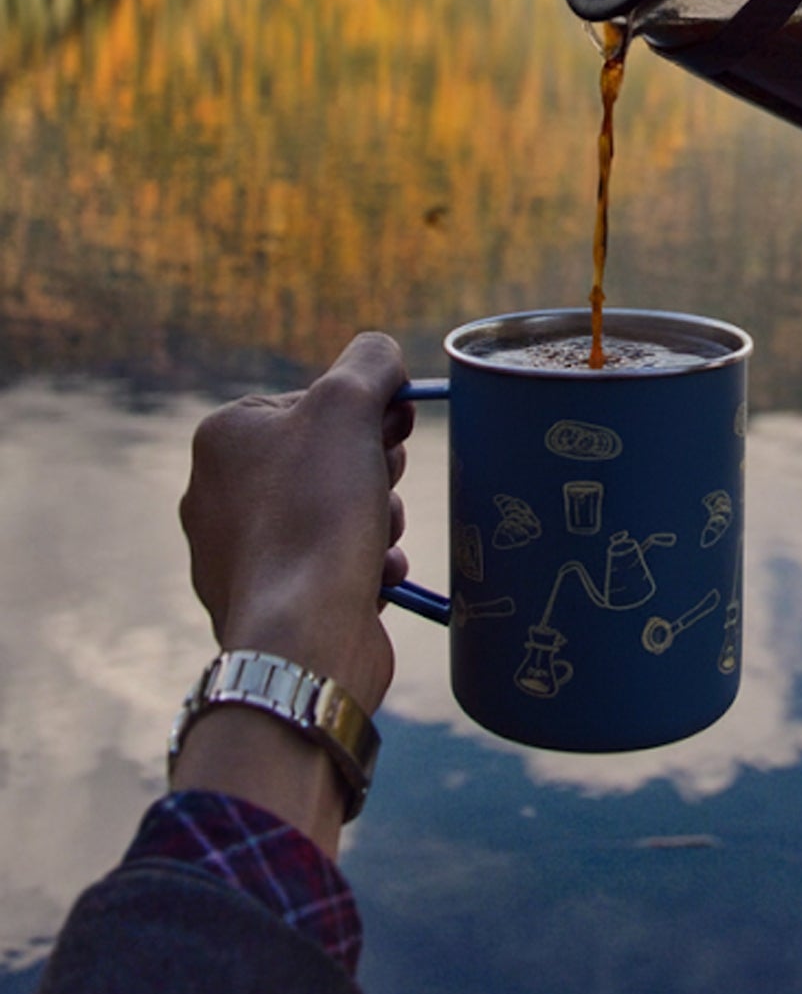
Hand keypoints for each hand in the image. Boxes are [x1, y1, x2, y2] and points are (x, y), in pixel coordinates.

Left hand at [179, 331, 412, 715]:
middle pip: (326, 457)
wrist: (302, 639)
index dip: (365, 414)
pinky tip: (376, 576)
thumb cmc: (318, 512)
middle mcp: (216, 495)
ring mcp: (237, 557)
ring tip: (380, 540)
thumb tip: (380, 353)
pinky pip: (330, 567)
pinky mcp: (267, 606)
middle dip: (374, 471)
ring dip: (377, 519)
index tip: (393, 431)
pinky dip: (365, 566)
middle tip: (385, 486)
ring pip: (335, 513)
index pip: (313, 403)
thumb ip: (368, 361)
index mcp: (222, 439)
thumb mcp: (348, 403)